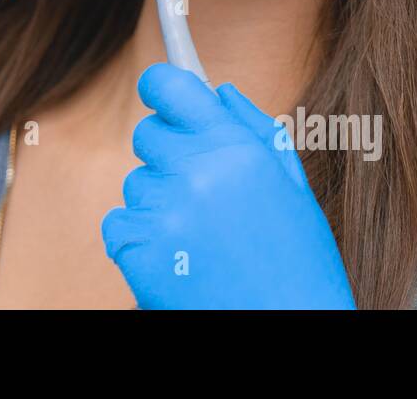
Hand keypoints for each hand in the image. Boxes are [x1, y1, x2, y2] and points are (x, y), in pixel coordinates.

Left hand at [101, 63, 356, 308]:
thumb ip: (254, 129)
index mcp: (234, 149)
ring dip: (159, 201)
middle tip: (201, 188)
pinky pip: (119, 224)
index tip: (162, 93)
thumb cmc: (297, 263)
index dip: (162, 87)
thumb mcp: (293, 188)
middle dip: (168, 153)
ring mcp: (163, 214)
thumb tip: (219, 91)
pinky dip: (139, 238)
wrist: (287, 330)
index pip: (168, 86)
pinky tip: (179, 257)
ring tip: (202, 236)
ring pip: (136, 184)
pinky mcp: (138, 252)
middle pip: (146, 134)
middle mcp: (194, 173)